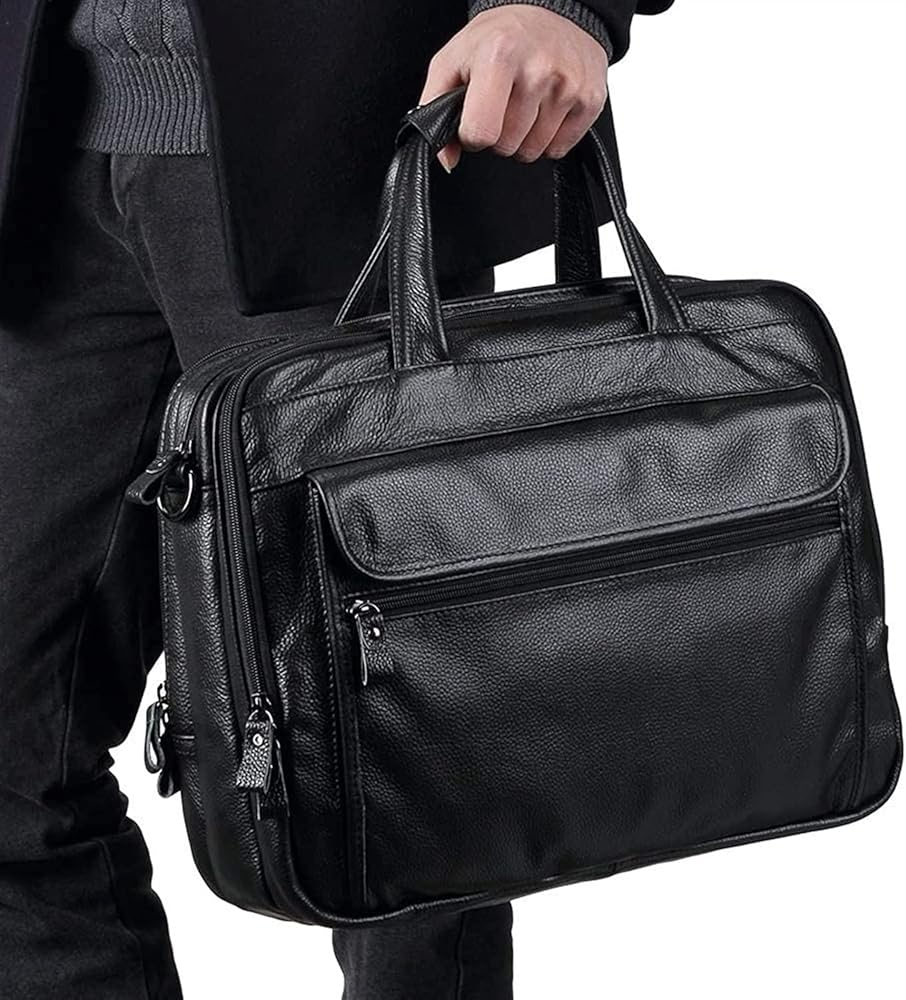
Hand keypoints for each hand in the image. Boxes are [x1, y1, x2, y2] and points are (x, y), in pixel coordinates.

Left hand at [420, 5, 608, 171]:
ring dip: (524, 136)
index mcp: (498, 56)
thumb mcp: (453, 60)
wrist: (552, 9)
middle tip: (503, 103)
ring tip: (525, 102)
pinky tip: (545, 107)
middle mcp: (538, 70)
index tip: (476, 116)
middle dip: (499, 134)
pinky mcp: (590, 100)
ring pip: (532, 151)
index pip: (481, 133)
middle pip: (506, 146)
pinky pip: (559, 149)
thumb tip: (445, 159)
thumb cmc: (499, 36)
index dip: (472, 133)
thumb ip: (435, 107)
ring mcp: (568, 86)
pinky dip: (549, 137)